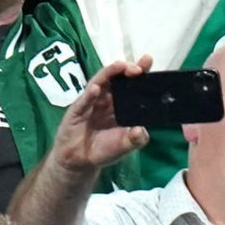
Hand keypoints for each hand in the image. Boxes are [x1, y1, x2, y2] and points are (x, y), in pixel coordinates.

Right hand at [48, 56, 156, 173]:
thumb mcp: (125, 146)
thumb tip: (142, 130)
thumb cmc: (102, 150)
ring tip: (120, 66)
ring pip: (99, 82)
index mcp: (119, 105)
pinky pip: (83, 101)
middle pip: (115, 78)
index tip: (148, 61)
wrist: (80, 162)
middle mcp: (105, 99)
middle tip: (138, 67)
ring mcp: (90, 103)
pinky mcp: (76, 111)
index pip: (129, 85)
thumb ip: (136, 139)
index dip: (139, 73)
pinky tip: (97, 89)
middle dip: (126, 69)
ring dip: (109, 73)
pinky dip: (90, 94)